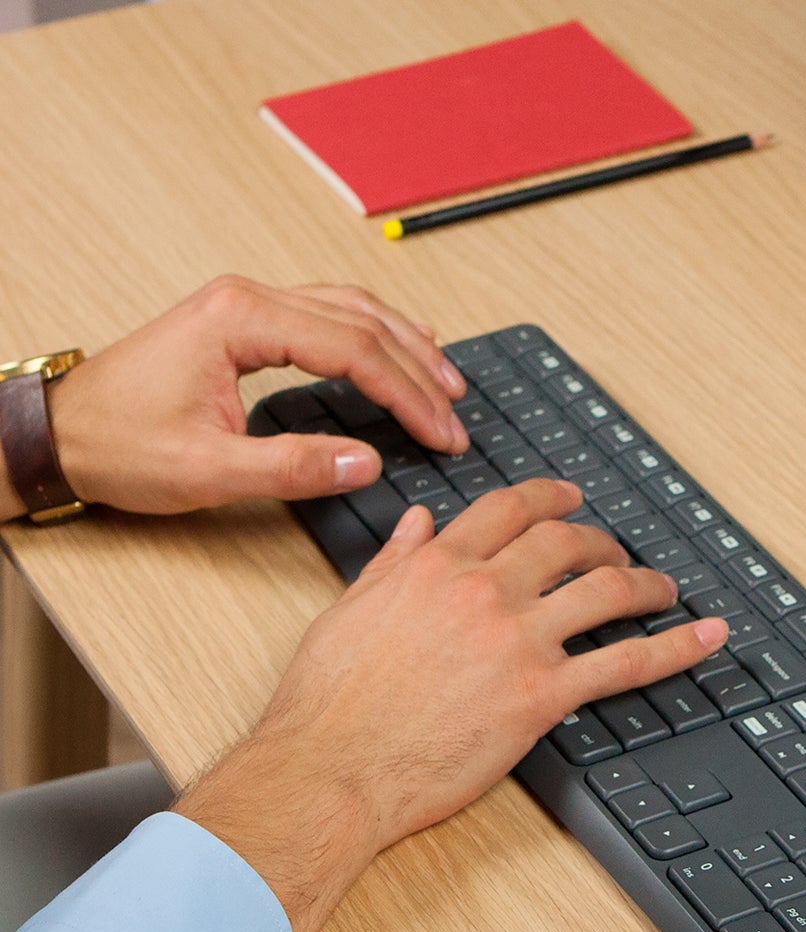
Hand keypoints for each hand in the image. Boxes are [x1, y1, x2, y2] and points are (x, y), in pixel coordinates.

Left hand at [40, 275, 467, 515]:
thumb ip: (293, 467)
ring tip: (446, 381)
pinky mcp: (245, 323)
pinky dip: (373, 335)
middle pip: (361, 320)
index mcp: (242, 321)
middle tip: (456, 416)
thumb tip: (367, 462)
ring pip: (349, 309)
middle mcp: (248, 299)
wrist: (62, 431)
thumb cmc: (120, 445)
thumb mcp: (208, 471)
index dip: (407, 395)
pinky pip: (327, 315)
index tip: (441, 433)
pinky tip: (399, 349)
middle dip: (418, 370)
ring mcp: (247, 306)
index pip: (353, 349)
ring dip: (403, 344)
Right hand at [175, 478, 729, 931]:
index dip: (550, 498)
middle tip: (618, 553)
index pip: (508, 510)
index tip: (570, 500)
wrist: (330, 769)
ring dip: (645, 584)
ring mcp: (518, 640)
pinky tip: (707, 637)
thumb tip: (418, 525)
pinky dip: (676, 647)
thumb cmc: (328, 704)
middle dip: (602, 541)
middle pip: (566, 543)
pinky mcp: (542, 695)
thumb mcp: (349, 612)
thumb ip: (394, 564)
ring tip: (664, 590)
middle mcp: (483, 590)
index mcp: (435, 566)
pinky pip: (626, 661)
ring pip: (605, 590)